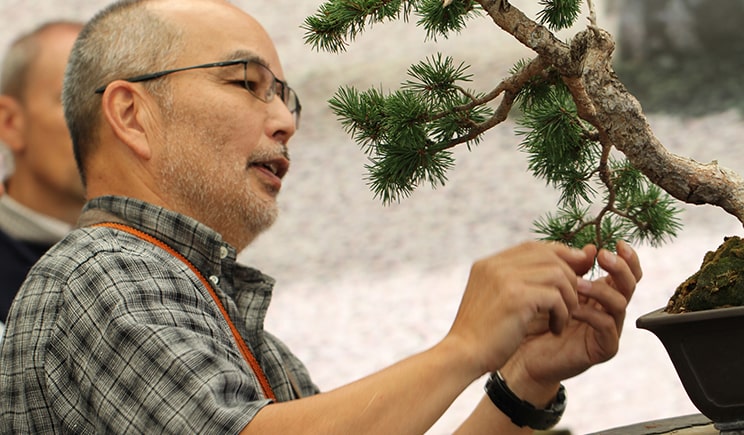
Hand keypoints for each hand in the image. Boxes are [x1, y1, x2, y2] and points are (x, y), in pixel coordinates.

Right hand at [446, 241, 594, 377]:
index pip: (533, 247)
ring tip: (564, 317)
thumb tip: (558, 269)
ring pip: (557, 274)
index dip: (559, 256)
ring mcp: (505, 278)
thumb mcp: (497, 300)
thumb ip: (519, 282)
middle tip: (574, 302)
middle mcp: (495, 265)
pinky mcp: (516, 297)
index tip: (575, 273)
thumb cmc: (484, 334)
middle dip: (570, 277)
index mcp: (489, 264)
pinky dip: (562, 314)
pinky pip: (556, 297)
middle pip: (549, 256)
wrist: (463, 355)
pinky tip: (556, 329)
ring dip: (569, 298)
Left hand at [501, 240, 641, 400]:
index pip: (624, 272)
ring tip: (578, 284)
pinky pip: (607, 326)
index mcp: (600, 292)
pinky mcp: (604, 347)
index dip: (627, 257)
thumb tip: (590, 248)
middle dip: (620, 268)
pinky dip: (591, 314)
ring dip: (600, 290)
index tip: (618, 242)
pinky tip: (573, 308)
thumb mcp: (551, 286)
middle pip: (629, 284)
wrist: (522, 354)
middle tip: (604, 256)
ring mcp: (608, 329)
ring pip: (620, 303)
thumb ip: (570, 268)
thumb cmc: (535, 317)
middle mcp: (608, 309)